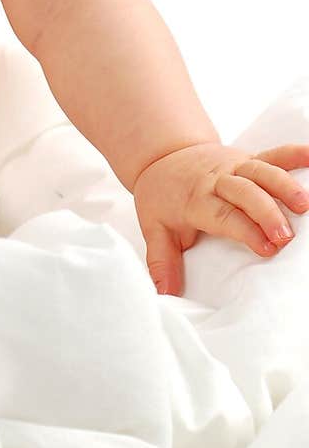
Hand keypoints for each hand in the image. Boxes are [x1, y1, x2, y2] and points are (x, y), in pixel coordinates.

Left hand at [133, 141, 308, 294]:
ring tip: (304, 204)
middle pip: (246, 193)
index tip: (266, 248)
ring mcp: (235, 166)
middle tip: (286, 236)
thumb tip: (165, 293)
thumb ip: (161, 261)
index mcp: (197, 199)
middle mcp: (218, 180)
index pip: (223, 215)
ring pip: (262, 171)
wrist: (162, 157)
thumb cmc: (163, 197)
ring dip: (284, 185)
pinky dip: (294, 153)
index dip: (245, 230)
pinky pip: (273, 154)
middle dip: (267, 213)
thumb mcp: (155, 228)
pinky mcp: (248, 158)